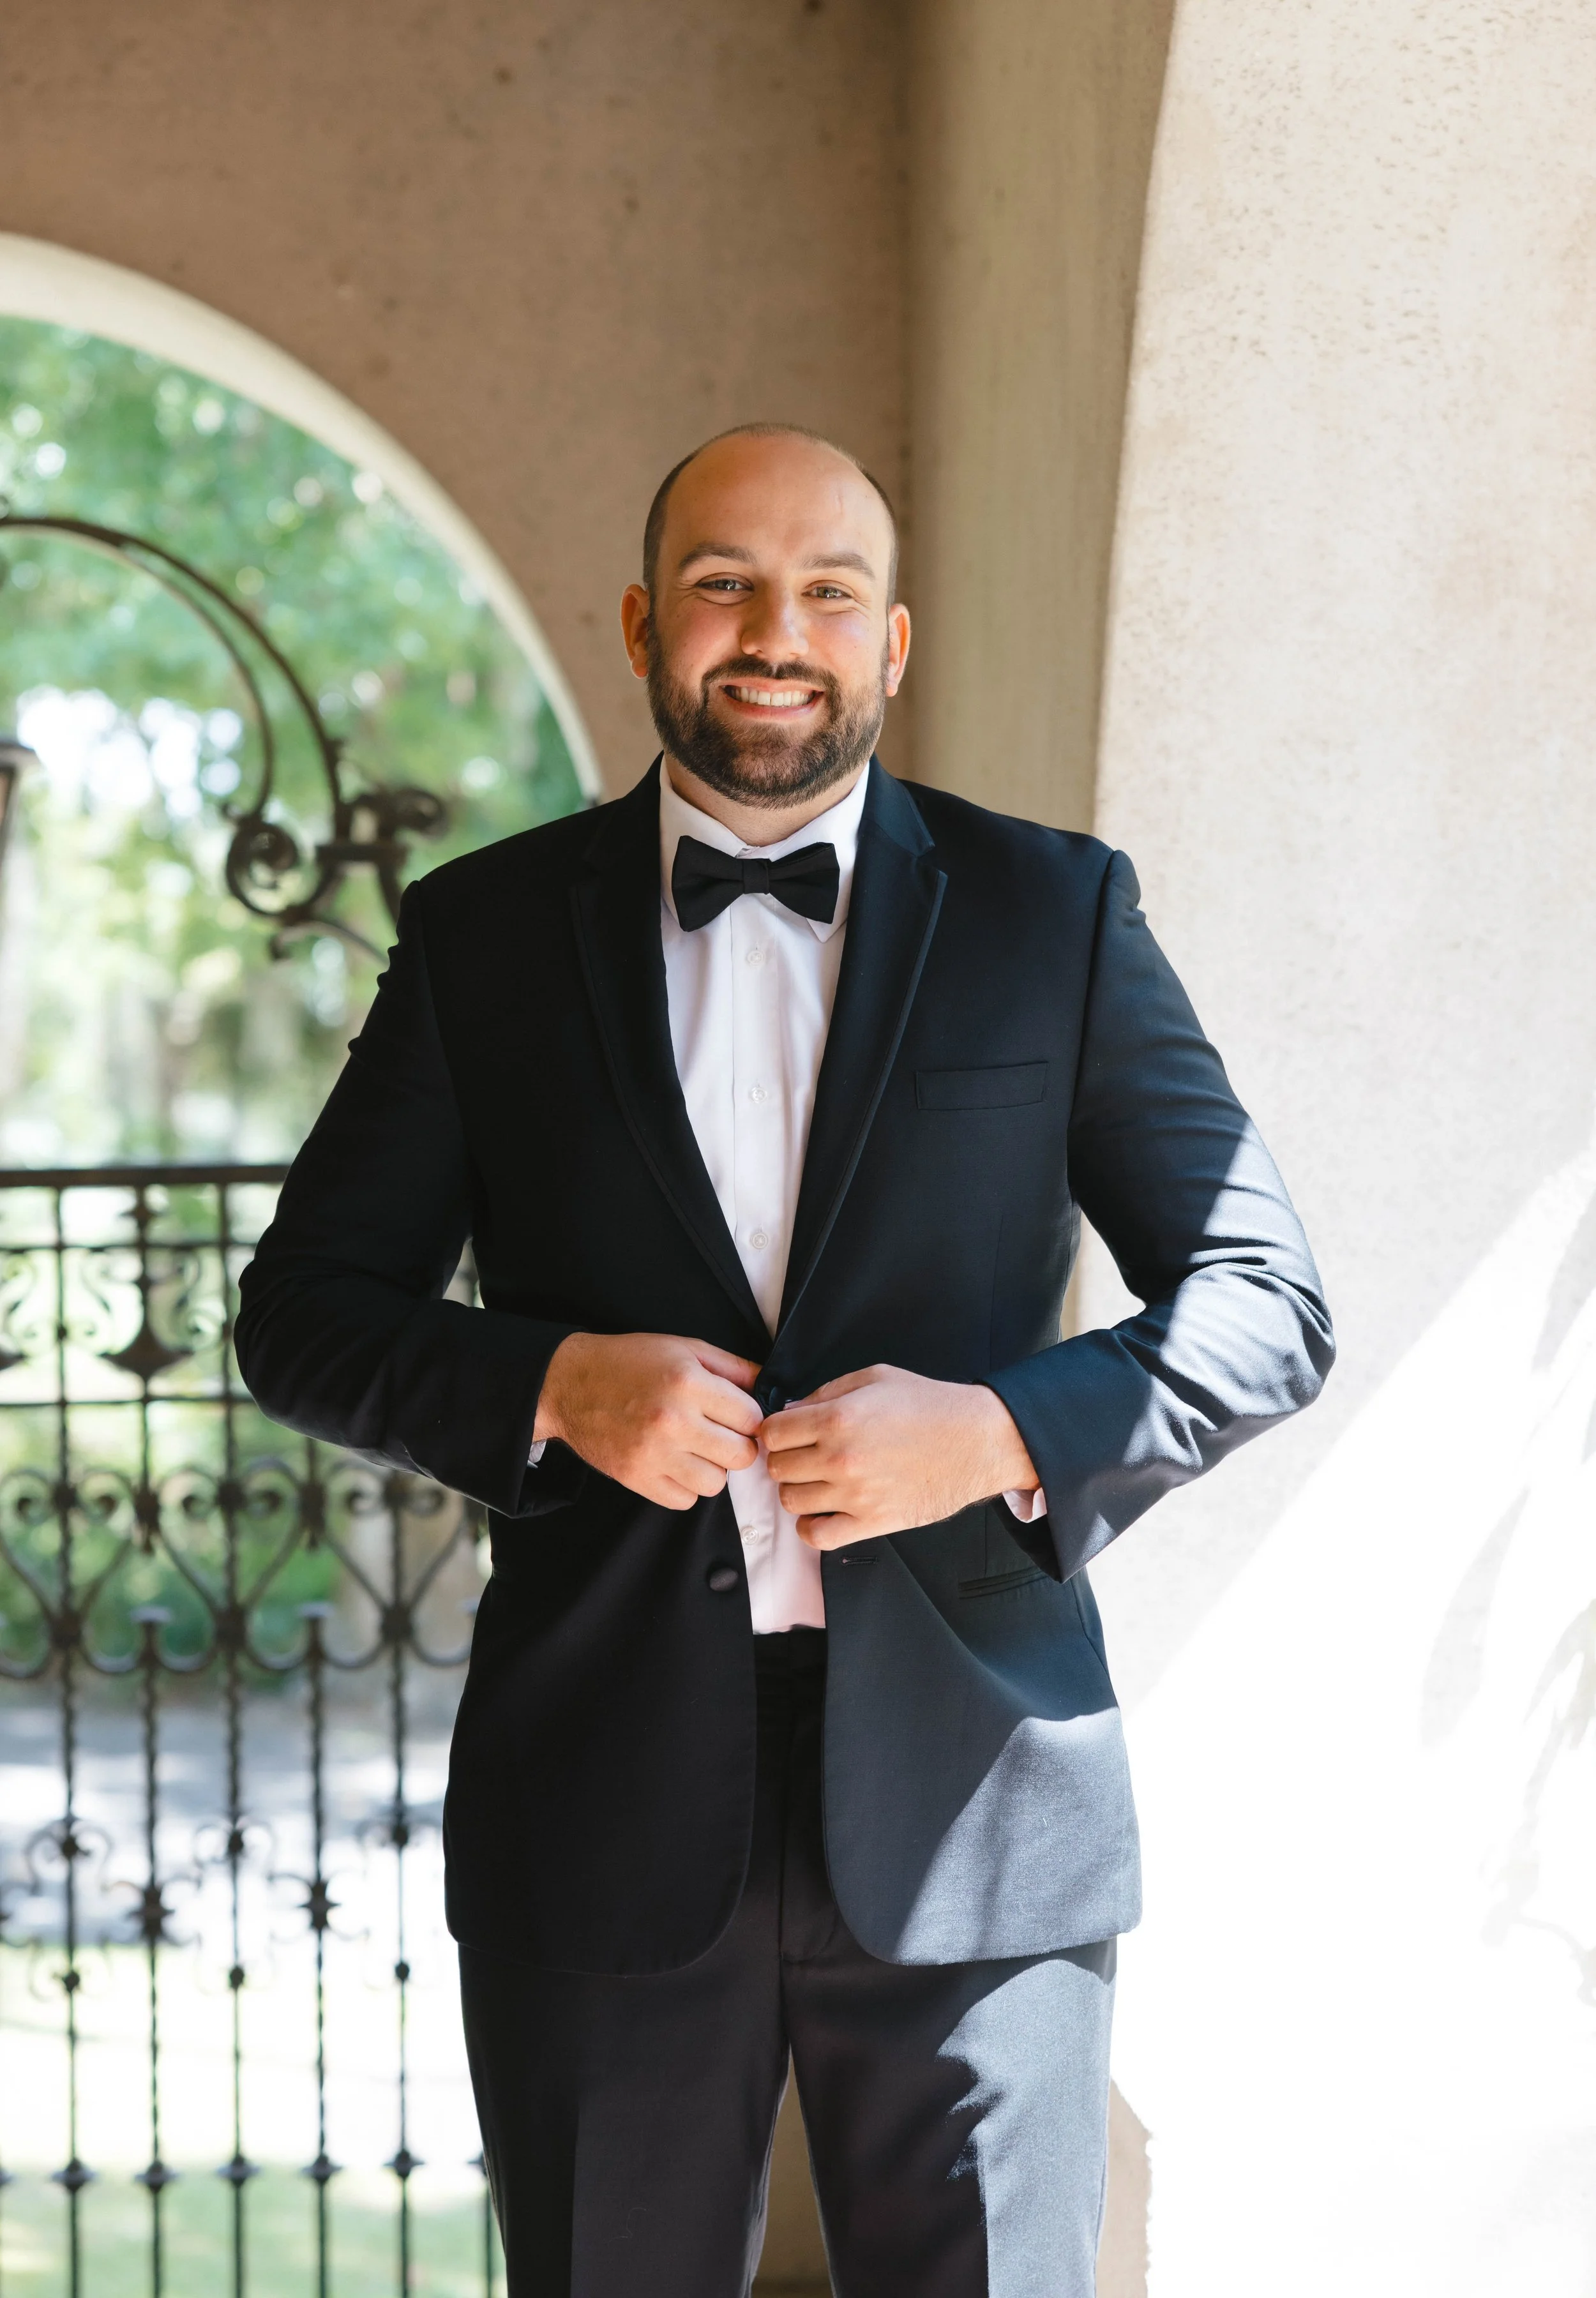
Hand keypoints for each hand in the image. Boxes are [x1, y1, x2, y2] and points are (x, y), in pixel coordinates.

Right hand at [534, 1332, 761, 1508]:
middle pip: (741, 1456)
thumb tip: (770, 1388)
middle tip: (720, 1435)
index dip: (749, 1417)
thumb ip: (733, 1368)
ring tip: (694, 1449)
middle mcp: (673, 1421)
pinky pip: (684, 1500)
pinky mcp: (636, 1478)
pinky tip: (674, 1463)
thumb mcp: (684, 1349)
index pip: (752, 1418)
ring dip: (712, 1469)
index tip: (737, 1415)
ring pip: (716, 1483)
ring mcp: (653, 1454)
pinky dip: (685, 1486)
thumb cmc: (630, 1362)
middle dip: (737, 1446)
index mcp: (688, 1383)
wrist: (570, 1384)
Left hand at [760, 1365, 1038, 1548]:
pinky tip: (824, 1511)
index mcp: (838, 1417)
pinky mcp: (872, 1522)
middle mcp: (840, 1457)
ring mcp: (854, 1494)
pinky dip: (811, 1527)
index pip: (772, 1433)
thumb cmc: (930, 1406)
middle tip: (805, 1455)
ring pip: (791, 1501)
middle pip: (777, 1467)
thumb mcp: (875, 1378)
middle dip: (785, 1459)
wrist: (977, 1441)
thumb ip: (826, 1392)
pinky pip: (817, 1536)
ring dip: (798, 1490)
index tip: (787, 1433)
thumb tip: (791, 1412)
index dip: (775, 1431)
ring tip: (818, 1480)